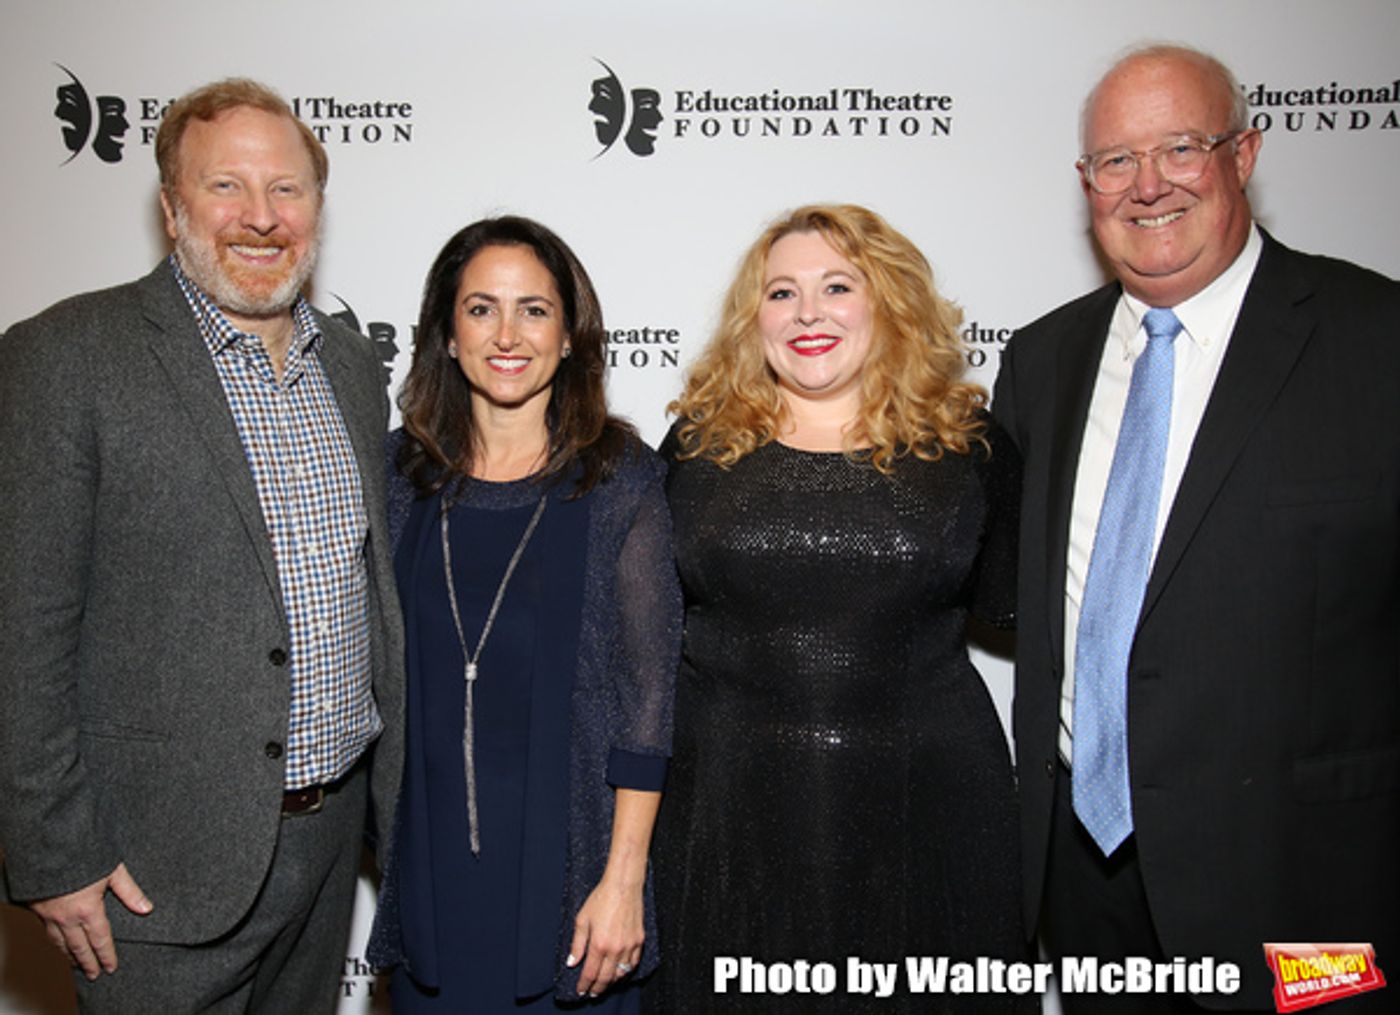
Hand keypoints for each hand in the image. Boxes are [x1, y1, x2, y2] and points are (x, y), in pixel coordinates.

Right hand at [29, 863, 151, 979]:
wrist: (50, 848)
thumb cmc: (83, 855)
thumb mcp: (112, 870)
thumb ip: (130, 891)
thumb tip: (147, 909)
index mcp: (88, 910)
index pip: (100, 940)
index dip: (107, 955)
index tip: (111, 967)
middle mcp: (67, 917)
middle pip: (79, 947)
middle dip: (88, 963)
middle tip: (94, 975)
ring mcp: (50, 915)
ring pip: (60, 943)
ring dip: (70, 956)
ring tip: (77, 964)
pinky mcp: (38, 909)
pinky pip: (47, 933)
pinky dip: (56, 943)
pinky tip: (59, 944)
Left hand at [566, 873, 643, 996]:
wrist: (623, 885)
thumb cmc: (601, 898)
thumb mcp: (582, 919)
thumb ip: (577, 944)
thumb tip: (572, 962)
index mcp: (599, 944)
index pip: (590, 973)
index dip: (584, 984)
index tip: (580, 990)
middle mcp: (615, 949)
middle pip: (606, 978)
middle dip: (598, 988)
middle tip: (592, 993)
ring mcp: (629, 946)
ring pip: (621, 973)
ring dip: (612, 982)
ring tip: (604, 984)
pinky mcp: (640, 940)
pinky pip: (633, 963)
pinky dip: (626, 971)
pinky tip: (620, 971)